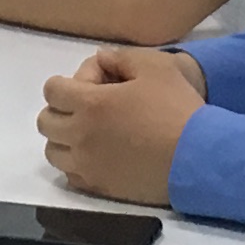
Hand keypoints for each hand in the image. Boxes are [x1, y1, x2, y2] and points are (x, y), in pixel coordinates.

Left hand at [37, 46, 206, 203]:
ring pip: (53, 152)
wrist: (198, 158)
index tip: (89, 86)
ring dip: (64, 138)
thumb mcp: (154, 67)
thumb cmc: (177, 109)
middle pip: (46, 122)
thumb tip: (100, 59)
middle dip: (60, 110)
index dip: (65, 83)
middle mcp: (80, 135)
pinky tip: (99, 155)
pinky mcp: (99, 187)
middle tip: (86, 108)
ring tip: (90, 133)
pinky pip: (71, 175)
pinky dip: (77, 163)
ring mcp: (88, 165)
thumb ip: (120, 58)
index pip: (52, 90)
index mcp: (90, 104)